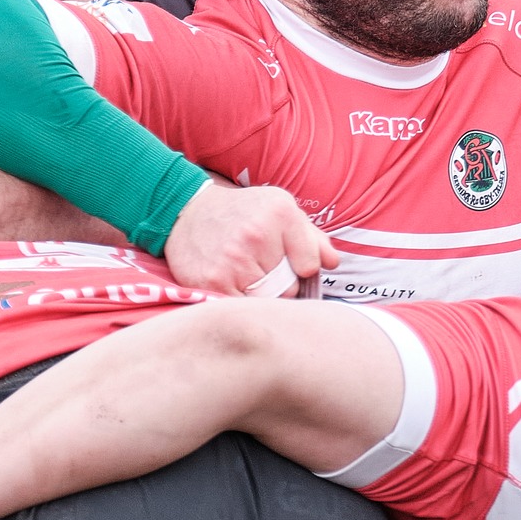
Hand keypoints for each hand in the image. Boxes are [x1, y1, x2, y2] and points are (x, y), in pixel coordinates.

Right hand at [162, 182, 338, 295]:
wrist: (188, 212)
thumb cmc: (242, 214)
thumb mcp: (281, 209)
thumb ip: (311, 237)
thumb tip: (332, 263)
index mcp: (280, 213)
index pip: (310, 265)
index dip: (301, 268)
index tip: (288, 262)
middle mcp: (256, 234)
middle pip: (289, 288)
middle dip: (281, 285)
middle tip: (262, 268)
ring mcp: (232, 260)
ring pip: (266, 302)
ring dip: (260, 296)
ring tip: (246, 275)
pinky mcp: (211, 283)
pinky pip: (241, 309)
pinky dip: (239, 304)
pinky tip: (231, 285)